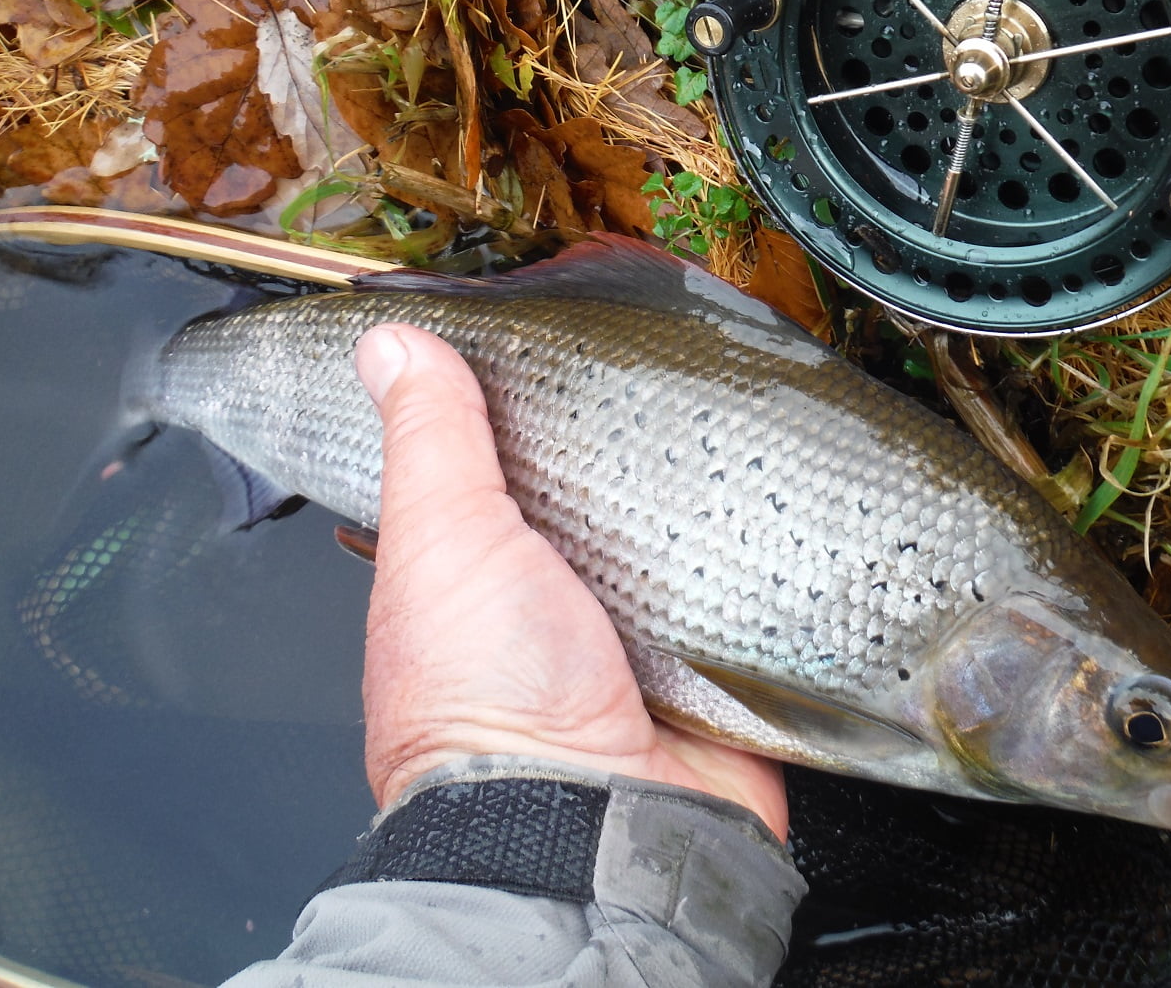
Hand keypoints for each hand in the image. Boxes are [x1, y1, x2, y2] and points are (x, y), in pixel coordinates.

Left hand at [353, 322, 787, 837]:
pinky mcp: (719, 668)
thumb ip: (431, 441)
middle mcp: (562, 607)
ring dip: (706, 500)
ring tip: (735, 422)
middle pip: (607, 499)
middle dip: (635, 449)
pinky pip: (750, 592)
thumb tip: (390, 344)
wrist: (591, 830)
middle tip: (672, 376)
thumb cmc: (486, 707)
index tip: (570, 341)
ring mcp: (643, 640)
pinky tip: (780, 503)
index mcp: (481, 575)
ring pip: (684, 540)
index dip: (533, 408)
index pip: (508, 467)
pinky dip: (764, 556)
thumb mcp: (443, 541)